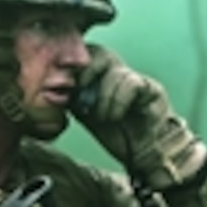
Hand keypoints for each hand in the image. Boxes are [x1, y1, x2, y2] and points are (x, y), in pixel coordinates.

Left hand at [74, 45, 206, 189]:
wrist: (146, 154)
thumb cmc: (119, 135)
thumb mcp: (88, 115)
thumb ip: (75, 99)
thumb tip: (57, 90)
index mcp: (101, 76)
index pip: (85, 55)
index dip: (74, 67)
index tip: (69, 90)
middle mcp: (118, 73)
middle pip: (99, 52)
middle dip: (86, 73)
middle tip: (82, 97)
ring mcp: (135, 78)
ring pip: (113, 68)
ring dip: (102, 97)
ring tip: (103, 118)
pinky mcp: (150, 88)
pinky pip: (130, 83)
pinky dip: (117, 101)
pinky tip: (115, 117)